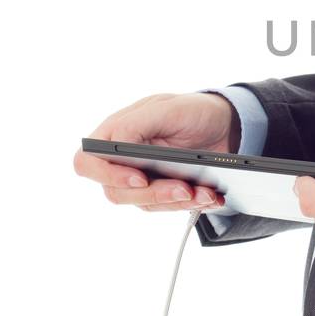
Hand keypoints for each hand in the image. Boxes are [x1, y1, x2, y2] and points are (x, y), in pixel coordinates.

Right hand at [73, 91, 237, 211]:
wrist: (227, 126)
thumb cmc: (192, 111)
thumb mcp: (168, 108)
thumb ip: (137, 124)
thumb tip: (117, 144)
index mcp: (115, 133)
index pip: (87, 162)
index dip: (107, 175)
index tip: (140, 178)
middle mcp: (123, 160)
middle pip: (117, 192)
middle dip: (154, 194)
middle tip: (185, 189)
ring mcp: (142, 178)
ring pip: (145, 204)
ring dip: (177, 202)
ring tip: (206, 194)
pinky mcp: (163, 192)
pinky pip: (169, 207)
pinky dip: (192, 205)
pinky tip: (211, 197)